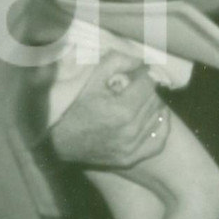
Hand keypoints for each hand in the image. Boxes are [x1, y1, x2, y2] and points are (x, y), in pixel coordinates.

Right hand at [48, 51, 169, 167]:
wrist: (57, 140)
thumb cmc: (74, 106)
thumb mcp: (92, 78)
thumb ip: (117, 62)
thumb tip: (141, 60)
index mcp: (122, 109)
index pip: (149, 83)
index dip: (144, 73)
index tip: (136, 71)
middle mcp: (130, 130)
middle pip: (155, 100)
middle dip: (148, 88)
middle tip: (137, 83)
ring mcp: (131, 147)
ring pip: (159, 117)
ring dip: (153, 104)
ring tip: (141, 98)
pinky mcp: (130, 158)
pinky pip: (158, 141)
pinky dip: (160, 127)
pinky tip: (154, 117)